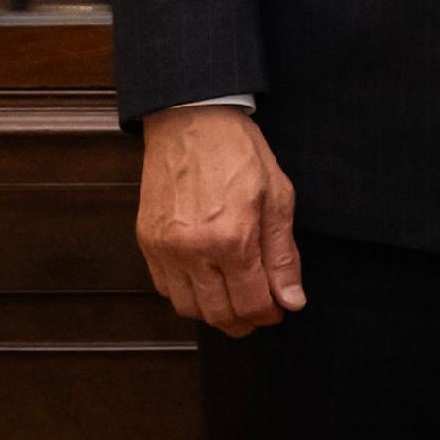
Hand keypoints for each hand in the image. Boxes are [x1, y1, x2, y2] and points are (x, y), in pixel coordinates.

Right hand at [136, 103, 305, 334]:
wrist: (191, 118)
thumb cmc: (238, 151)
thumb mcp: (278, 196)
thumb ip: (283, 254)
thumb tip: (291, 300)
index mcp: (232, 238)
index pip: (251, 305)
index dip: (269, 314)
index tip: (279, 308)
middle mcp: (193, 250)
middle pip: (218, 315)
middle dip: (243, 320)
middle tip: (258, 308)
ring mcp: (165, 248)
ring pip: (189, 309)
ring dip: (213, 311)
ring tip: (232, 294)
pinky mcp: (147, 241)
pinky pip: (165, 288)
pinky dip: (187, 292)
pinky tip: (205, 277)